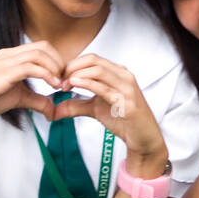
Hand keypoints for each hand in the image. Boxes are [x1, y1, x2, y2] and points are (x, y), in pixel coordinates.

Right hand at [0, 43, 63, 132]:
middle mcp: (7, 54)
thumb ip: (37, 100)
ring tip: (60, 85)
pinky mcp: (1, 74)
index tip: (64, 79)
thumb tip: (53, 110)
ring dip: (54, 69)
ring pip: (38, 54)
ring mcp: (3, 62)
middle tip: (65, 81)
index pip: (42, 47)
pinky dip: (46, 75)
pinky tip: (52, 86)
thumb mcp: (18, 99)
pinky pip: (30, 67)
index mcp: (11, 56)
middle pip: (43, 47)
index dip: (57, 61)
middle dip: (59, 63)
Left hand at [57, 54, 167, 173]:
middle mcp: (124, 76)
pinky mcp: (128, 103)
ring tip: (63, 85)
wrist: (144, 138)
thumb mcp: (95, 109)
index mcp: (117, 73)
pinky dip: (87, 84)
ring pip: (98, 70)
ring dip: (76, 75)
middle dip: (71, 68)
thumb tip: (54, 109)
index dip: (72, 65)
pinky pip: (105, 89)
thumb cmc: (123, 120)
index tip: (58, 78)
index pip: (91, 59)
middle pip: (93, 60)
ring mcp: (127, 88)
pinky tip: (74, 85)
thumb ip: (76, 106)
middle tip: (58, 81)